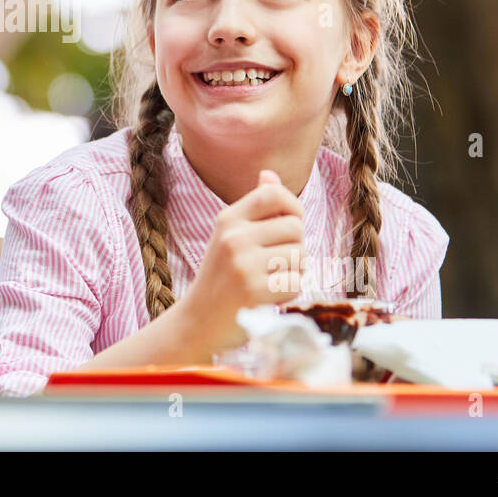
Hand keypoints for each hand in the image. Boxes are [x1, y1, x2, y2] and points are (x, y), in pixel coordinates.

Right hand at [176, 169, 306, 353]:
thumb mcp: (228, 236)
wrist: (197, 322)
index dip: (293, 207)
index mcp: (228, 219)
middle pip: (295, 227)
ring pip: (300, 256)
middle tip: (277, 263)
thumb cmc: (219, 277)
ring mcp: (244, 264)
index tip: (290, 224)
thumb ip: (253, 207)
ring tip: (271, 279)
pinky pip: (296, 283)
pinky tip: (270, 296)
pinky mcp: (255, 291)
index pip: (274, 194)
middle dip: (296, 246)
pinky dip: (289, 292)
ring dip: (294, 271)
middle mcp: (234, 237)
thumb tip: (270, 174)